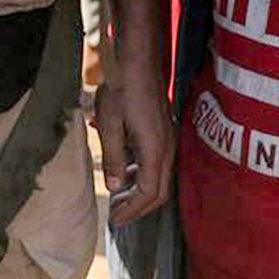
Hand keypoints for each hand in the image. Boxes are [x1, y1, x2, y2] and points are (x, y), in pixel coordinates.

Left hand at [94, 63, 173, 224]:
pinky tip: (125, 170)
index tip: (115, 219)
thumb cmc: (122, 88)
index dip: (132, 210)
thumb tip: (116, 187)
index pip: (150, 193)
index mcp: (155, 149)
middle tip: (117, 214)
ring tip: (118, 196)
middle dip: (139, 207)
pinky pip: (157, 163)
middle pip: (159, 191)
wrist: (139, 59)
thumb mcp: (110, 124)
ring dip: (140, 191)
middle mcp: (167, 148)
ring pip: (159, 177)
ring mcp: (168, 139)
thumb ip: (114, 158)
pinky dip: (142, 174)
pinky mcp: (164, 131)